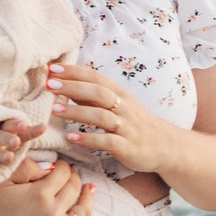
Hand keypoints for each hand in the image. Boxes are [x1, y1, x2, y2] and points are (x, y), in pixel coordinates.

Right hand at [0, 117, 47, 180]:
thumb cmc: (4, 140)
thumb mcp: (17, 135)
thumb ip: (30, 132)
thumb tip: (44, 126)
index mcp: (2, 129)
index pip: (8, 125)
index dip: (15, 125)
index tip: (23, 125)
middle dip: (6, 138)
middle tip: (15, 141)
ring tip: (9, 158)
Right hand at [0, 159, 99, 215]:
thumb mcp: (4, 182)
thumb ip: (28, 169)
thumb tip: (51, 167)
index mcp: (41, 193)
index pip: (63, 173)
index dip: (64, 166)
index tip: (61, 164)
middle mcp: (53, 212)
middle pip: (75, 190)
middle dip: (76, 178)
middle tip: (73, 174)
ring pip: (83, 213)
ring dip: (88, 200)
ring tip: (89, 192)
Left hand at [47, 62, 173, 176]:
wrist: (166, 146)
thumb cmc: (135, 123)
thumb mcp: (116, 105)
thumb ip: (91, 97)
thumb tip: (63, 83)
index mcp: (120, 94)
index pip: (95, 77)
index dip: (74, 71)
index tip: (52, 68)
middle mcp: (124, 107)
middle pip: (98, 92)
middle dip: (73, 87)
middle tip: (49, 84)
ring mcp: (127, 127)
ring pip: (101, 116)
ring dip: (77, 112)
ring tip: (54, 110)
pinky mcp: (128, 147)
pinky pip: (107, 142)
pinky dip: (89, 139)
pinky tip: (71, 137)